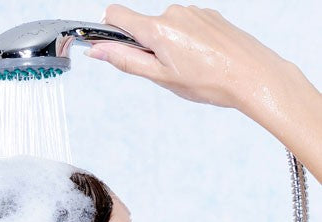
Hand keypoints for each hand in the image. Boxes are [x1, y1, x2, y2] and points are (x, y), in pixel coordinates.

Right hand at [85, 4, 289, 108]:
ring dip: (167, 46)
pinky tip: (202, 59)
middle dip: (146, 47)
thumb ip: (126, 61)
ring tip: (189, 68)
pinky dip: (185, 42)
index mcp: (157, 28)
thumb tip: (97, 50)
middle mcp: (173, 12)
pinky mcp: (209, 15)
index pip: (116, 15)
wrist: (252, 75)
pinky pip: (185, 26)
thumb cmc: (208, 82)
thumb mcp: (160, 77)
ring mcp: (193, 11)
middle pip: (143, 25)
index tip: (108, 47)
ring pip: (165, 28)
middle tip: (166, 71)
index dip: (107, 31)